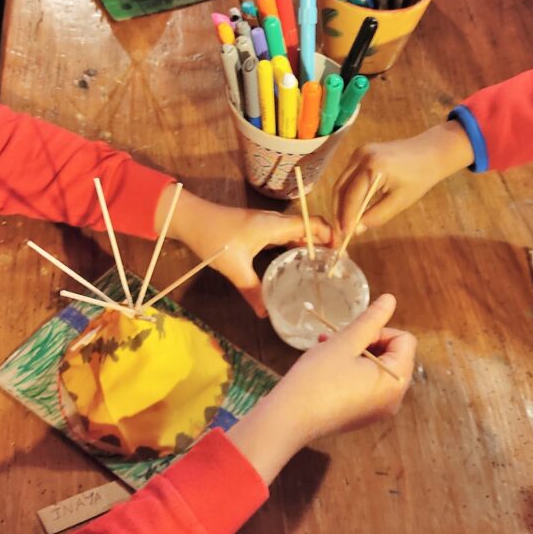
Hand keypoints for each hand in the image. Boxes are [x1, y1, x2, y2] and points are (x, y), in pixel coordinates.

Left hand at [157, 187, 331, 316]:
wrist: (191, 219)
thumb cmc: (213, 237)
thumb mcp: (234, 267)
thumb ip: (252, 290)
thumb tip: (265, 314)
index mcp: (275, 225)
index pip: (314, 224)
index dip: (331, 235)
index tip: (341, 255)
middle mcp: (275, 222)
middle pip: (309, 227)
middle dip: (326, 244)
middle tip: (335, 267)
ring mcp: (266, 224)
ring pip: (297, 232)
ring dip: (311, 245)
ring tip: (322, 267)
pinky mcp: (258, 230)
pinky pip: (285, 236)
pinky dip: (296, 246)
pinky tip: (295, 263)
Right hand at [227, 294, 416, 482]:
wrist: (288, 420)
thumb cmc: (317, 378)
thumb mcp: (345, 342)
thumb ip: (371, 320)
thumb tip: (391, 299)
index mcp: (396, 381)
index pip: (404, 340)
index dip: (379, 331)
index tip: (352, 336)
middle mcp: (394, 399)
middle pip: (393, 354)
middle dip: (366, 342)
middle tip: (337, 338)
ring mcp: (378, 410)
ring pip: (376, 368)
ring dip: (355, 353)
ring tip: (326, 346)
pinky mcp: (362, 416)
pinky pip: (366, 384)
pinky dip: (351, 370)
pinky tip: (326, 364)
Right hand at [333, 122, 473, 236]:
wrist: (430, 152)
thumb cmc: (419, 177)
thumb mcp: (400, 201)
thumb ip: (377, 216)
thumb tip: (356, 230)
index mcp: (373, 167)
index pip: (352, 196)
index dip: (346, 217)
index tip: (344, 235)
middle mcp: (361, 156)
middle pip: (340, 188)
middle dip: (338, 211)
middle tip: (339, 232)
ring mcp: (359, 152)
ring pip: (341, 182)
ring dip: (340, 203)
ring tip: (343, 223)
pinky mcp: (360, 153)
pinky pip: (348, 176)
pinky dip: (347, 193)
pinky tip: (350, 208)